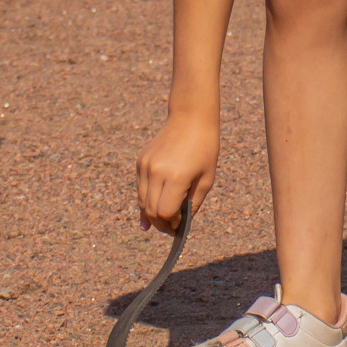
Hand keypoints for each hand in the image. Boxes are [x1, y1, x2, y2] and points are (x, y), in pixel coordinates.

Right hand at [136, 111, 219, 234]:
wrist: (190, 118)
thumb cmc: (205, 149)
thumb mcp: (206, 180)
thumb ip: (192, 204)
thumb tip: (179, 224)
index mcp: (176, 177)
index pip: (165, 212)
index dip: (171, 224)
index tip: (179, 227)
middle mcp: (156, 172)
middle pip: (150, 210)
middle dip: (160, 224)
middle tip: (171, 228)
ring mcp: (145, 166)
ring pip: (142, 201)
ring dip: (151, 214)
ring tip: (163, 220)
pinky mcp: (140, 161)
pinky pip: (141, 188)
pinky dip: (147, 199)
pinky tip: (152, 208)